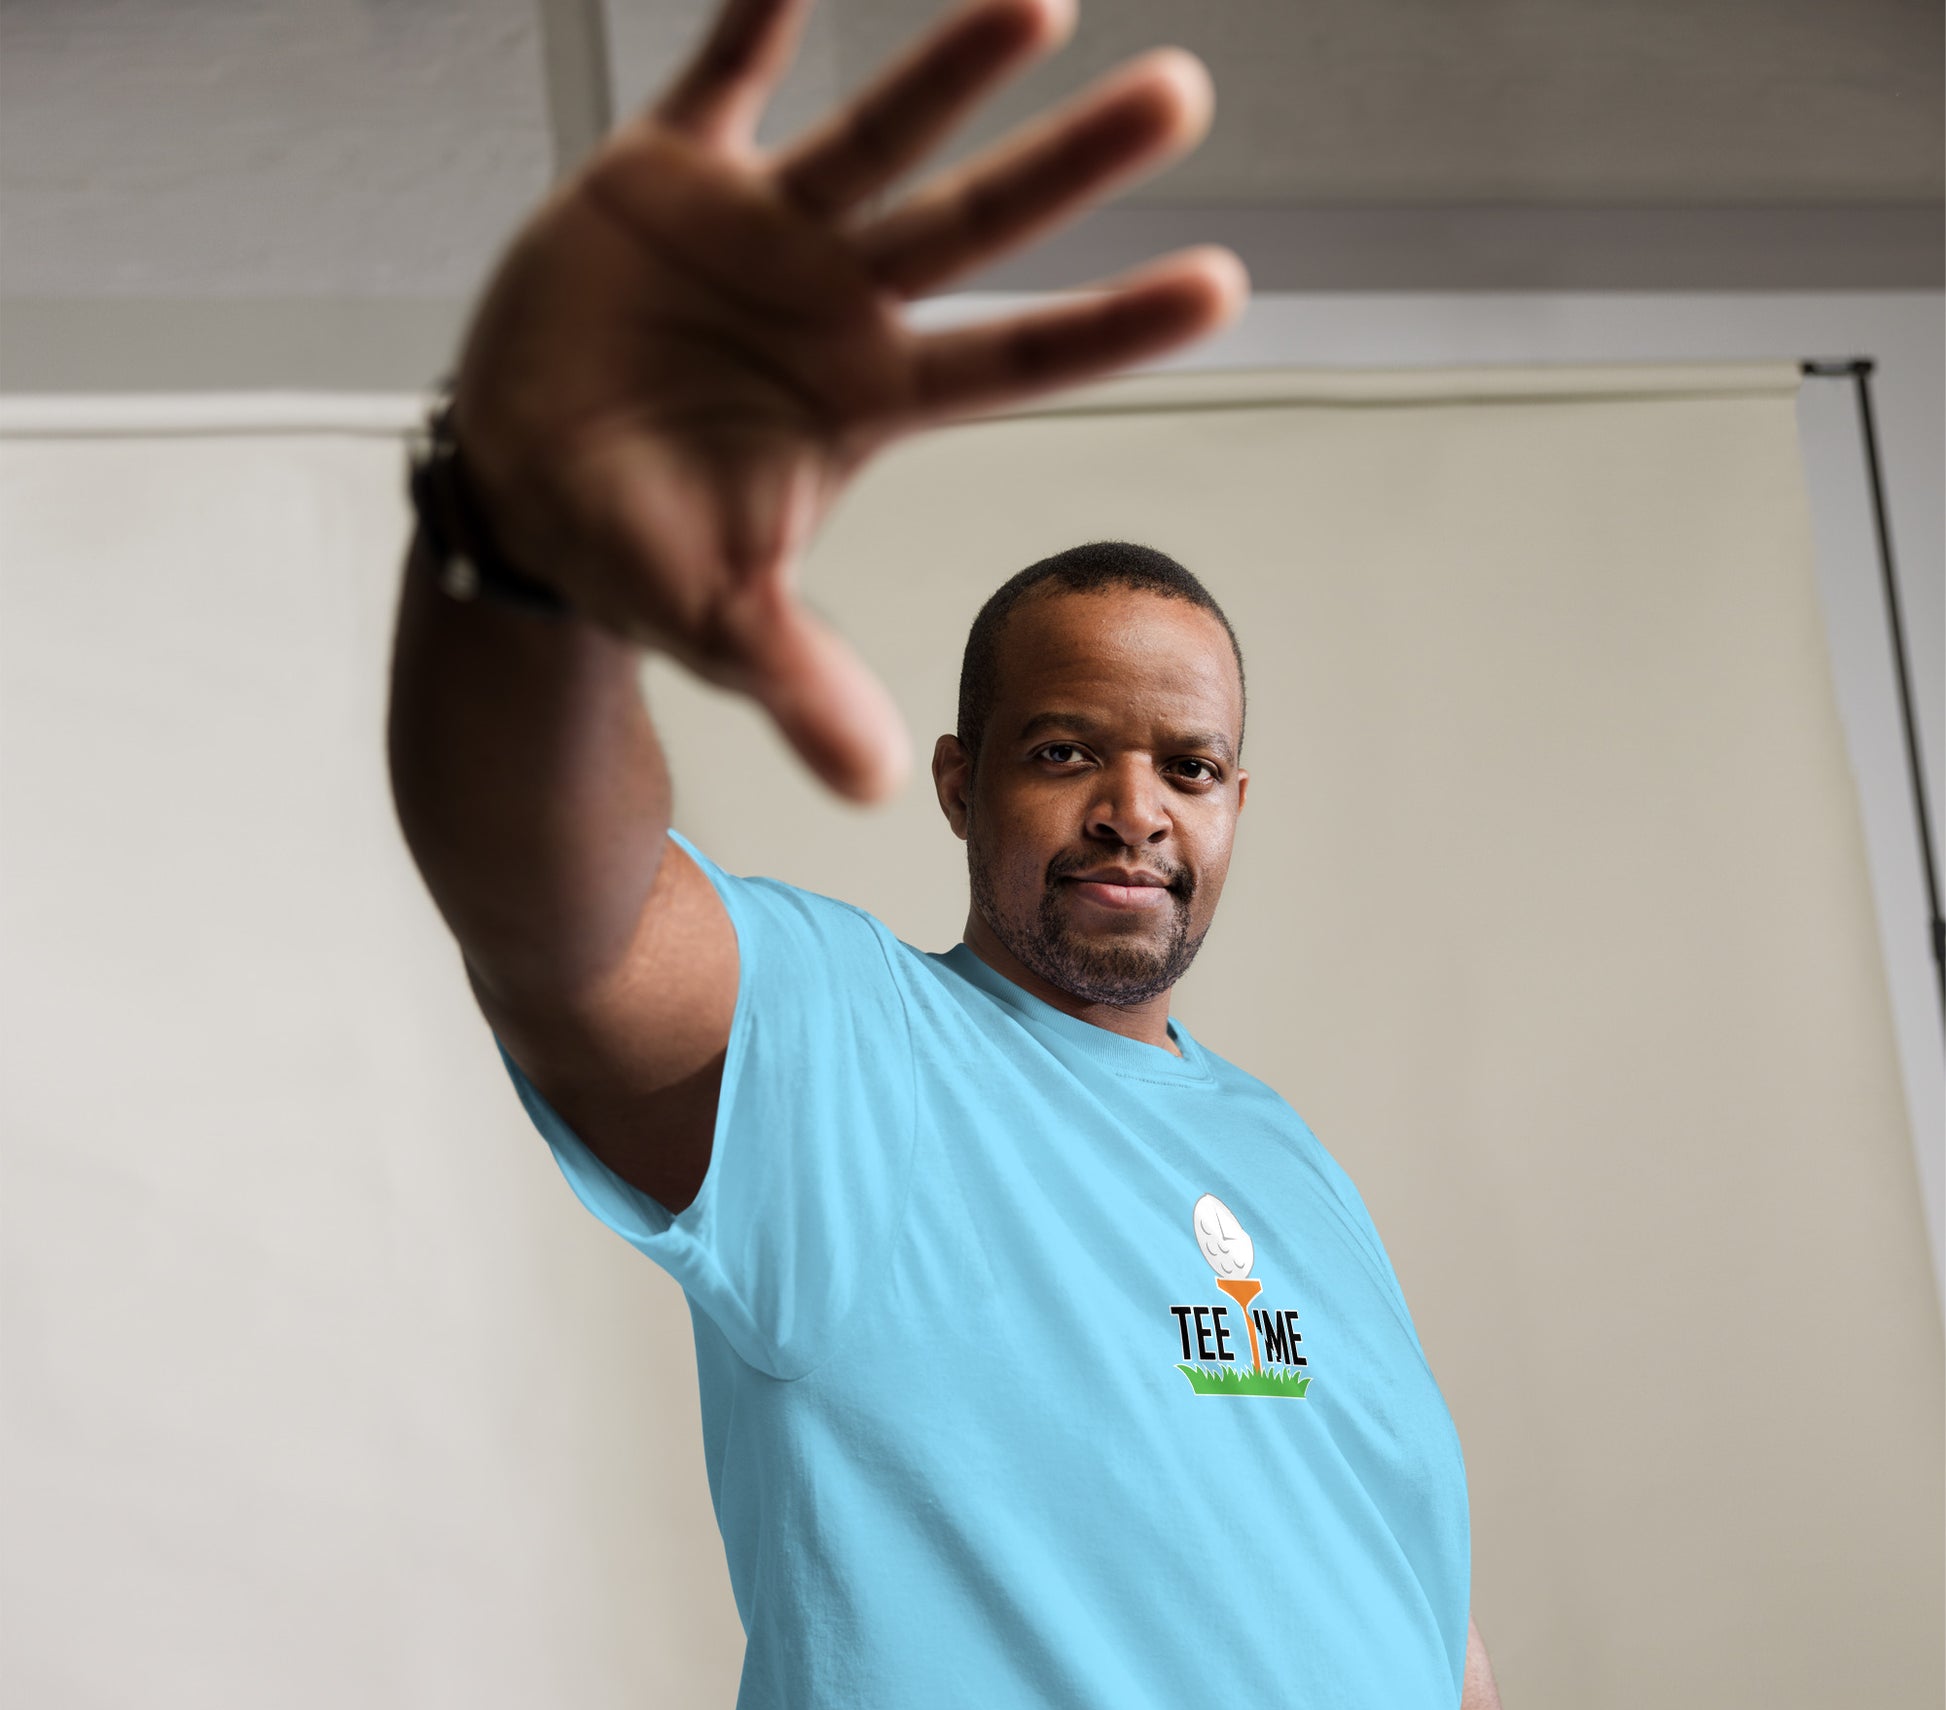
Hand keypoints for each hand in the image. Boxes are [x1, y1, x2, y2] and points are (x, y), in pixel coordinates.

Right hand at [449, 0, 1247, 802]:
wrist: (522, 486)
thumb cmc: (636, 551)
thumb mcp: (719, 623)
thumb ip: (800, 682)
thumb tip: (876, 784)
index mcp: (866, 400)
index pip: (1014, 362)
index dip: (1112, 327)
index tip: (1224, 287)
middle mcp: (835, 304)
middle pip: (975, 227)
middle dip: (1071, 166)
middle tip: (1184, 98)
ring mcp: (758, 234)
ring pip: (875, 135)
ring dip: (951, 70)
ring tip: (1041, 0)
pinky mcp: (664, 177)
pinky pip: (720, 75)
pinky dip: (757, 16)